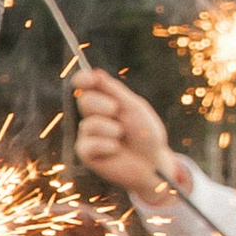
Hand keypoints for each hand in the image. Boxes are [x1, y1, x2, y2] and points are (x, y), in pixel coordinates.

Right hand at [71, 64, 173, 197]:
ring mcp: (88, 135)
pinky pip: (88, 144)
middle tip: (116, 111)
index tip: (86, 79)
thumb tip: (95, 72)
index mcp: (105, 101)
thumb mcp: (133, 108)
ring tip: (122, 136)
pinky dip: (106, 145)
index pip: (86, 86)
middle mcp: (94, 116)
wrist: (153, 162)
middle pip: (85, 100)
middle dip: (102, 104)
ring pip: (89, 124)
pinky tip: (116, 150)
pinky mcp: (87, 153)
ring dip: (111, 129)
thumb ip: (113, 91)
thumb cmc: (145, 133)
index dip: (82, 80)